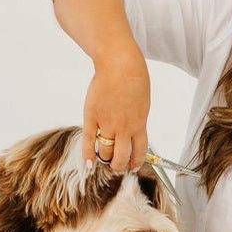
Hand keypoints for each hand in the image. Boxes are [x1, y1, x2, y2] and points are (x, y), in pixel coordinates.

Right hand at [83, 43, 151, 172]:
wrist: (118, 65)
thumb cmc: (133, 79)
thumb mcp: (142, 103)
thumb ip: (137, 120)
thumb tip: (132, 132)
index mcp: (139, 124)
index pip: (139, 152)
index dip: (136, 162)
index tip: (133, 166)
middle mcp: (124, 128)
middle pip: (121, 157)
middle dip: (118, 165)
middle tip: (116, 166)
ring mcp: (107, 123)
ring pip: (105, 152)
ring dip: (105, 159)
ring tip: (104, 160)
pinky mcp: (92, 117)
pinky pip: (89, 141)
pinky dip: (88, 154)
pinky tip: (89, 163)